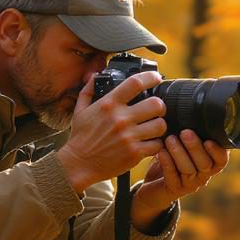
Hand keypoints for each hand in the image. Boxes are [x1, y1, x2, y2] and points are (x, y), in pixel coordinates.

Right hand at [55, 71, 166, 192]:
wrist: (78, 164)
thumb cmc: (80, 138)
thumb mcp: (80, 110)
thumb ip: (88, 90)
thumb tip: (95, 75)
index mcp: (109, 105)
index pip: (135, 83)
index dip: (150, 77)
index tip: (155, 78)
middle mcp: (120, 119)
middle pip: (156, 104)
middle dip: (160, 106)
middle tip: (156, 110)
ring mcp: (128, 137)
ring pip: (160, 125)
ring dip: (159, 126)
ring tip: (153, 128)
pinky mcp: (134, 154)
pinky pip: (157, 145)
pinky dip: (156, 144)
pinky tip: (149, 143)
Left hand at [133, 129, 228, 219]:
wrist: (155, 184)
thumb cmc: (172, 158)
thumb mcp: (183, 144)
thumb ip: (190, 133)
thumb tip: (190, 109)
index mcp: (210, 163)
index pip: (221, 160)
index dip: (217, 151)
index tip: (208, 139)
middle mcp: (203, 175)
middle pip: (205, 164)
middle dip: (195, 147)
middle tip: (185, 132)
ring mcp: (189, 184)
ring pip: (188, 170)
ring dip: (179, 153)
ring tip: (170, 139)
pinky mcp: (174, 189)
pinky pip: (172, 177)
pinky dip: (167, 163)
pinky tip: (160, 152)